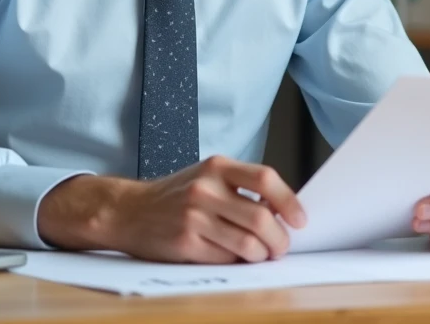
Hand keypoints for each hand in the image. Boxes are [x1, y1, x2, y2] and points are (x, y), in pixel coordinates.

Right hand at [37, 155, 306, 263]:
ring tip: (261, 255)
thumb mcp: (207, 178)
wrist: (129, 211)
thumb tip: (283, 213)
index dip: (289, 201)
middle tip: (281, 247)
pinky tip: (233, 256)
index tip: (300, 220)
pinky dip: (238, 262)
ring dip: (262, 255)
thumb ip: (241, 188)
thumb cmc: (176, 196)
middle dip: (279, 239)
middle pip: (261, 219)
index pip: (265, 178)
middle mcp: (206, 189)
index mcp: (217, 166)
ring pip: (248, 244)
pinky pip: (227, 259)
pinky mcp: (186, 242)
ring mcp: (195, 216)